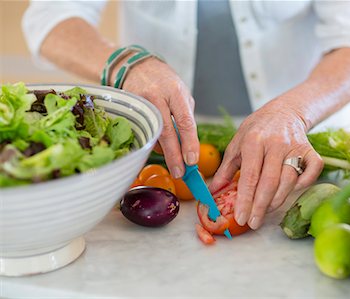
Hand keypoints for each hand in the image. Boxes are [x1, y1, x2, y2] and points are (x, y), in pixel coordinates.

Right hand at [119, 57, 198, 177]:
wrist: (138, 67)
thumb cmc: (165, 83)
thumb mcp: (181, 95)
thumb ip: (186, 118)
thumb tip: (188, 146)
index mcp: (175, 92)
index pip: (185, 121)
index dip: (189, 143)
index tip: (192, 161)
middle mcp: (156, 97)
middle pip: (166, 132)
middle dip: (174, 156)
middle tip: (180, 173)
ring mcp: (140, 103)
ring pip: (153, 135)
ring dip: (164, 151)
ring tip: (173, 160)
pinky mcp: (128, 110)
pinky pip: (143, 132)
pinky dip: (153, 142)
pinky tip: (159, 144)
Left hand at [209, 94, 323, 229]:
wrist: (283, 111)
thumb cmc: (257, 129)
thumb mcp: (236, 144)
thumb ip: (226, 169)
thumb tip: (213, 191)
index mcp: (254, 141)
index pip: (249, 176)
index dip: (245, 200)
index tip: (240, 217)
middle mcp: (276, 144)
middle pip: (270, 182)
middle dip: (260, 206)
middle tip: (252, 222)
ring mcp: (295, 147)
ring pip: (289, 181)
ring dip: (277, 201)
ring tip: (265, 211)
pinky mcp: (310, 150)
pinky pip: (312, 172)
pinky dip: (303, 185)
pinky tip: (290, 192)